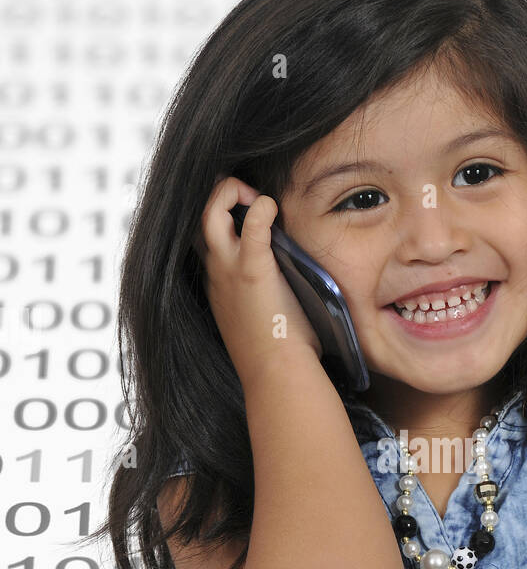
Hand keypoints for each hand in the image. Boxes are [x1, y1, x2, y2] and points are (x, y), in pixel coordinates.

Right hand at [194, 174, 322, 384]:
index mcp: (218, 284)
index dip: (220, 217)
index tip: (245, 214)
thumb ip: (261, 293)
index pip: (204, 239)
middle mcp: (216, 273)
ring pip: (209, 214)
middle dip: (217, 196)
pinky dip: (260, 208)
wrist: (276, 375)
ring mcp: (230, 271)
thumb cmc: (277, 354)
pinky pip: (251, 227)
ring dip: (229, 193)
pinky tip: (272, 205)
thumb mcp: (257, 317)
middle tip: (248, 196)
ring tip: (256, 196)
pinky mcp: (253, 272)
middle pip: (197, 219)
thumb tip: (287, 280)